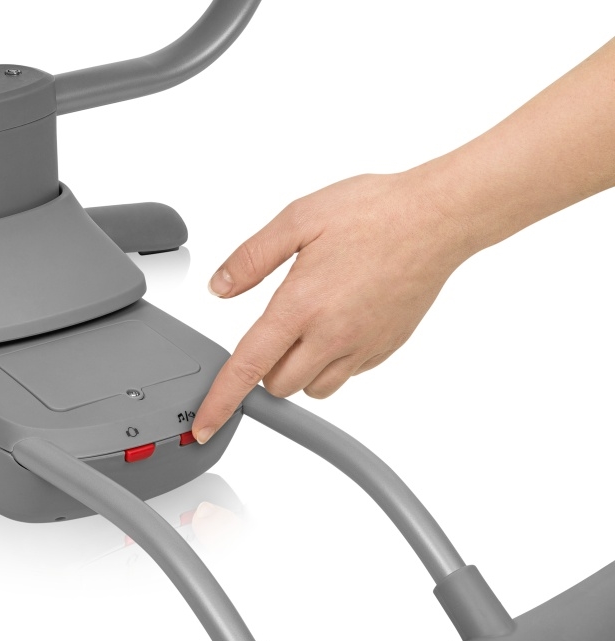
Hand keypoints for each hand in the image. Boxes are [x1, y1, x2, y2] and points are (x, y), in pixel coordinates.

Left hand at [192, 169, 470, 443]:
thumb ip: (251, 259)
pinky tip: (340, 323)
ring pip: (313, 389)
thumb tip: (219, 288)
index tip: (203, 427)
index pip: (248, 368)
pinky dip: (332, 363)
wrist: (439, 218)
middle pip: (279, 387)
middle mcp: (331, 335)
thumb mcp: (298, 219)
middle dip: (266, 369)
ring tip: (310, 326)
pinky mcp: (384, 349)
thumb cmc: (374, 211)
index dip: (221, 402)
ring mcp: (361, 347)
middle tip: (276, 329)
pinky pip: (347, 376)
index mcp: (301, 305)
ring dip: (299, 371)